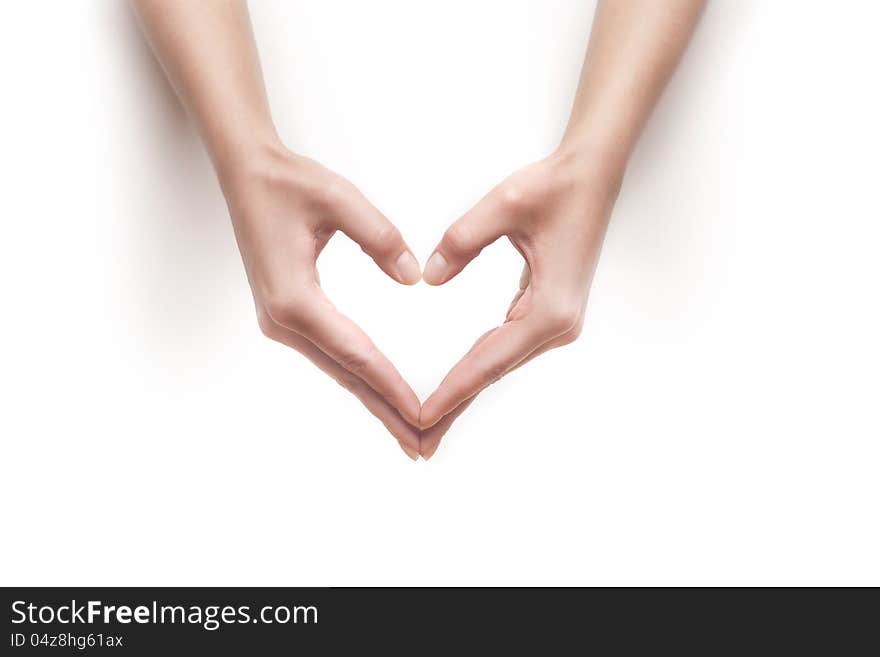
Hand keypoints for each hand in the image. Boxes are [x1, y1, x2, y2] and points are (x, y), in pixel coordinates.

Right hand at [221, 144, 422, 458]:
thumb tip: (412, 278)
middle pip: (346, 376)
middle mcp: (283, 320)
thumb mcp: (339, 198)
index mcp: (294, 298)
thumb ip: (380, 237)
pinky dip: (358, 377)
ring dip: (373, 400)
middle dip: (386, 412)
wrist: (246, 173)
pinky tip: (377, 392)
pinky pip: (330, 355)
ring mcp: (281, 322)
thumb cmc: (288, 182)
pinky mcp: (286, 316)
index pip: (356, 353)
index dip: (391, 385)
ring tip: (408, 432)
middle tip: (423, 447)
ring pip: (338, 371)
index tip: (422, 414)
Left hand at [419, 150, 621, 457]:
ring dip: (465, 391)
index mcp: (550, 308)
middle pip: (493, 373)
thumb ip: (462, 241)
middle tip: (418, 443)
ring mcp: (555, 323)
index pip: (489, 359)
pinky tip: (457, 384)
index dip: (453, 389)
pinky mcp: (548, 313)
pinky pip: (504, 348)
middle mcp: (557, 325)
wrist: (591, 175)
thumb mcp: (504, 204)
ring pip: (498, 364)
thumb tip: (430, 278)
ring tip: (430, 422)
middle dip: (454, 405)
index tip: (422, 416)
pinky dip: (478, 367)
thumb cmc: (555, 187)